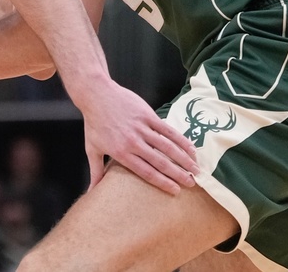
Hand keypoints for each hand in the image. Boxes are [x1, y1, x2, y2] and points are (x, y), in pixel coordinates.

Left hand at [80, 80, 197, 195]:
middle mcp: (134, 142)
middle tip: (191, 183)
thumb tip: (92, 192)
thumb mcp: (92, 149)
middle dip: (178, 174)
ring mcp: (142, 128)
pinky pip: (168, 130)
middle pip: (160, 162)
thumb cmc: (94, 124)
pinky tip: (191, 148)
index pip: (146, 172)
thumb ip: (96, 172)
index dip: (163, 182)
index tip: (176, 191)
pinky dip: (181, 140)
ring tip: (195, 170)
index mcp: (121, 153)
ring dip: (183, 159)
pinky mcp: (148, 115)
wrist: (96, 95)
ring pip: (167, 147)